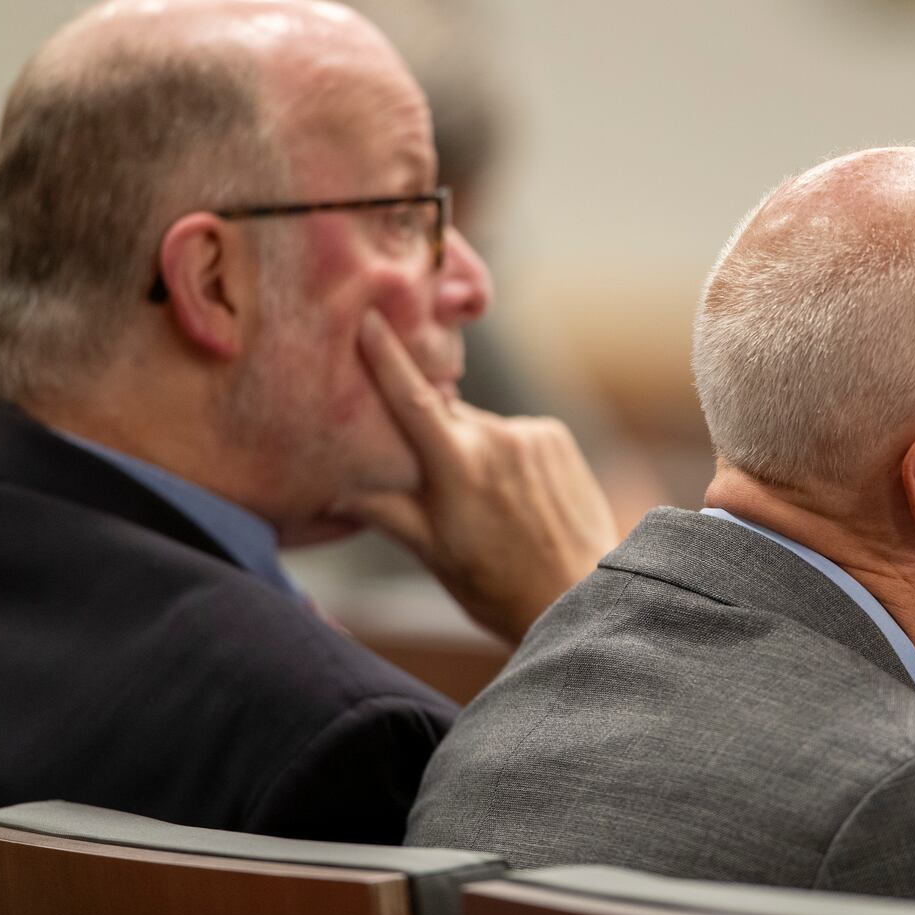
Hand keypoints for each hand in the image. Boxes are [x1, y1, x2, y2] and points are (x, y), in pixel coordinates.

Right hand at [331, 312, 618, 643]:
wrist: (581, 596)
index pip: (413, 398)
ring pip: (479, 427)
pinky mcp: (557, 436)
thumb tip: (333, 488)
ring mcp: (532, 434)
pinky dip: (505, 454)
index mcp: (459, 466)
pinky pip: (514, 433)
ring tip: (486, 505)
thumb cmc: (497, 587)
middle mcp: (498, 438)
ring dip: (470, 450)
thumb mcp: (433, 554)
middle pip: (443, 416)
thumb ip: (384, 511)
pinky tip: (517, 496)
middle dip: (430, 437)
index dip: (387, 356)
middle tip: (432, 482)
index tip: (369, 317)